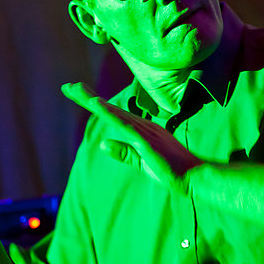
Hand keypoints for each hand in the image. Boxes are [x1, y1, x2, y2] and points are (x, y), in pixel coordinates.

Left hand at [61, 82, 201, 192]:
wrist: (195, 177)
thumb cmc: (173, 171)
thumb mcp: (142, 162)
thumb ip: (124, 152)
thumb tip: (103, 144)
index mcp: (142, 130)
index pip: (113, 115)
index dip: (96, 104)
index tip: (79, 94)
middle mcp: (143, 125)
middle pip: (110, 109)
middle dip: (88, 98)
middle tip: (68, 86)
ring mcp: (145, 130)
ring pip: (114, 112)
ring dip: (94, 101)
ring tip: (75, 90)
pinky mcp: (146, 139)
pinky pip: (124, 123)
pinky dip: (109, 113)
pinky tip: (96, 104)